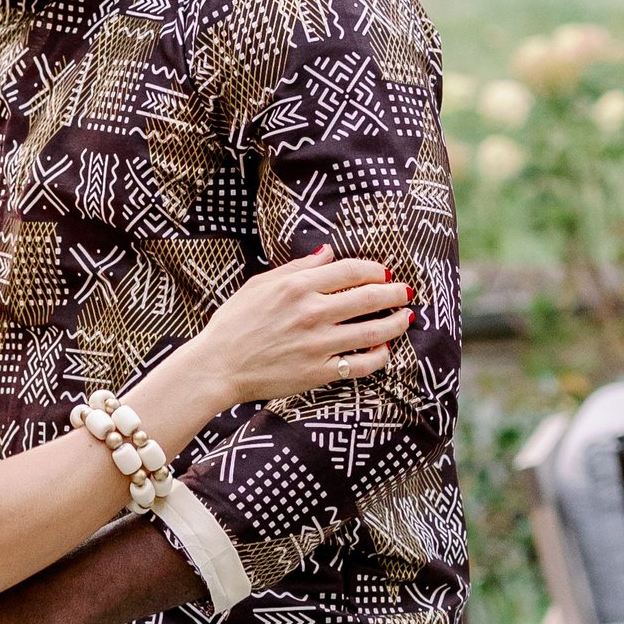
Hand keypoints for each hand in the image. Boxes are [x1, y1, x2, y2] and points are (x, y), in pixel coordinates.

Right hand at [200, 247, 410, 406]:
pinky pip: (360, 365)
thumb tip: (328, 252)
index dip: (376, 270)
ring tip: (406, 318)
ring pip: (373, 331)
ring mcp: (317, 344)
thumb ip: (297, 268)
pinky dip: (379, 357)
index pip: (352, 271)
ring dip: (396, 323)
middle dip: (395, 293)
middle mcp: (312, 312)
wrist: (217, 366)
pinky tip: (384, 350)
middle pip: (371, 297)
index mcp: (298, 287)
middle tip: (405, 292)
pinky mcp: (318, 372)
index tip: (385, 273)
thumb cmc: (234, 323)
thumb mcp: (260, 285)